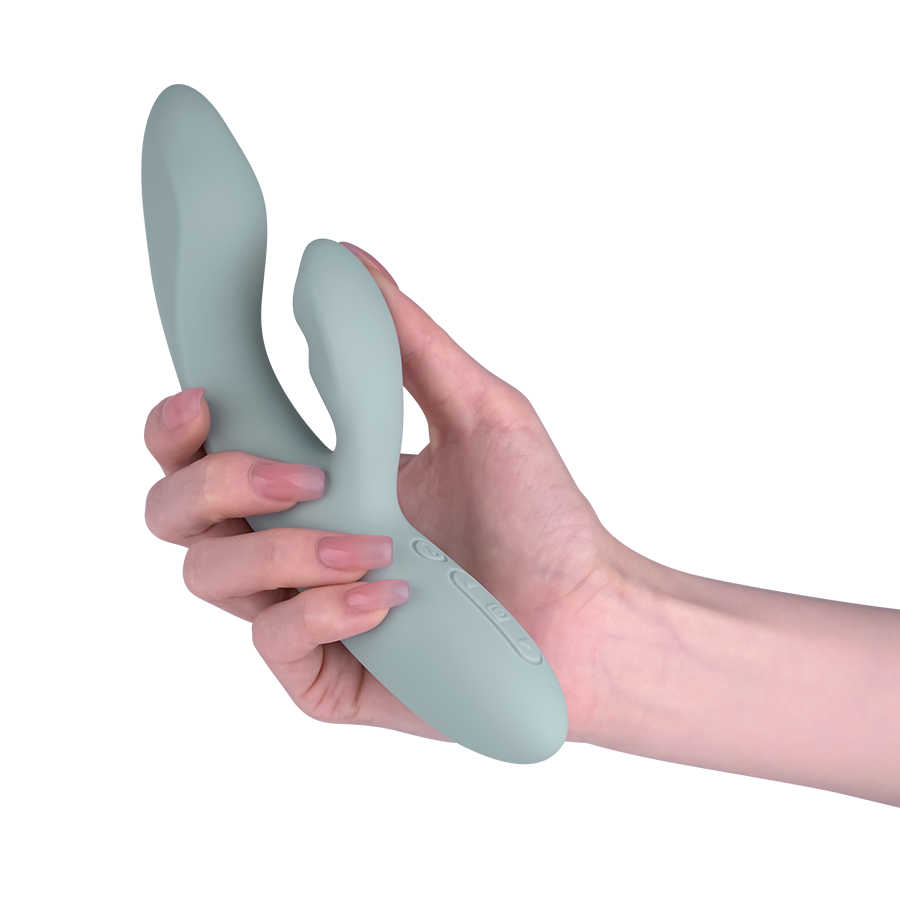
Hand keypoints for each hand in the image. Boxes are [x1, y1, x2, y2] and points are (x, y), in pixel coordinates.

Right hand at [144, 242, 622, 744]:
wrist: (588, 610)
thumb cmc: (539, 515)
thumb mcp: (479, 410)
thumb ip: (407, 339)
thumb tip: (346, 260)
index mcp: (315, 478)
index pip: (205, 449)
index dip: (176, 423)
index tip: (201, 393)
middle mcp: (293, 542)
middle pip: (174, 513)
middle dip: (212, 483)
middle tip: (303, 475)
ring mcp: (303, 609)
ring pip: (208, 576)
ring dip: (281, 551)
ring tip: (375, 544)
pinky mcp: (325, 675)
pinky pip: (274, 642)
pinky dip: (321, 612)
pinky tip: (391, 598)